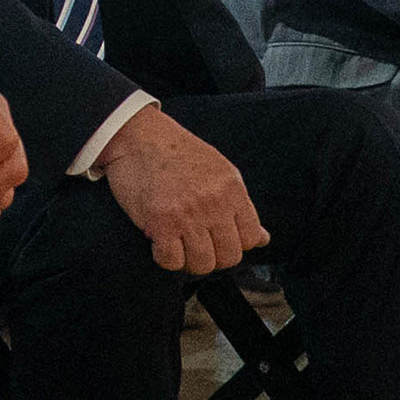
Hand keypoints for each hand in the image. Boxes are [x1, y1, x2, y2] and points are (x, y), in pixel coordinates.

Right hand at [91, 104, 265, 275]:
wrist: (137, 135)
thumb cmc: (175, 152)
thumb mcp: (219, 171)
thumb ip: (239, 205)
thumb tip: (262, 238)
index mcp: (231, 188)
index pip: (251, 238)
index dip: (235, 245)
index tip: (219, 239)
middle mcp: (214, 202)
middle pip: (229, 257)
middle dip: (213, 257)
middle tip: (196, 245)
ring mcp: (188, 214)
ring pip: (202, 264)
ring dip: (189, 261)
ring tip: (178, 245)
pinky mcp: (160, 222)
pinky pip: (172, 261)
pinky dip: (165, 258)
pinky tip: (160, 242)